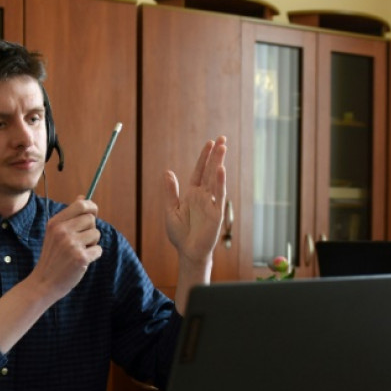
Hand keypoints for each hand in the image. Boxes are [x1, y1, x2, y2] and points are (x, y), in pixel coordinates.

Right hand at [30, 197, 102, 302]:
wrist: (43, 282)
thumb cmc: (52, 257)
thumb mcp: (54, 233)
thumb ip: (69, 216)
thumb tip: (83, 197)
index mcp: (55, 223)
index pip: (80, 205)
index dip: (91, 207)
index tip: (93, 212)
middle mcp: (63, 231)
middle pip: (91, 219)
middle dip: (90, 229)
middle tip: (80, 241)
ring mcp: (71, 244)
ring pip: (96, 234)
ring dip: (92, 244)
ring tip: (78, 252)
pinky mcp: (80, 258)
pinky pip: (98, 250)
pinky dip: (93, 256)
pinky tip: (81, 261)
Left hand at [163, 136, 226, 265]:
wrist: (188, 252)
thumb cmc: (180, 234)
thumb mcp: (171, 210)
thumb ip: (170, 192)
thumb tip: (167, 172)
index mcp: (193, 194)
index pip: (200, 171)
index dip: (204, 157)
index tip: (210, 143)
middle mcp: (203, 196)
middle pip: (210, 171)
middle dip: (216, 155)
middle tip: (222, 138)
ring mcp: (211, 203)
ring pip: (216, 179)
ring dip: (219, 163)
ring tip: (223, 147)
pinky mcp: (216, 213)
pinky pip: (219, 195)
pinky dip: (220, 182)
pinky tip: (221, 169)